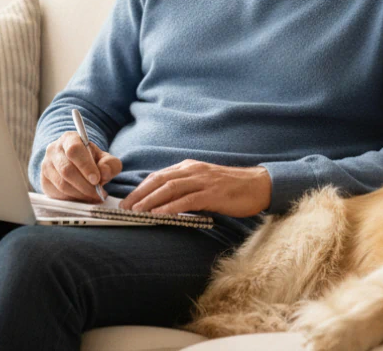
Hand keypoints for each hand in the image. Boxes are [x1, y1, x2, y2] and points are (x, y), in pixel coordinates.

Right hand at [40, 132, 121, 202]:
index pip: (74, 150)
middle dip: (85, 185)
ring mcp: (46, 165)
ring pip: (62, 184)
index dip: (85, 166)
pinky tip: (83, 198)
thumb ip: (110, 164)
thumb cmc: (91, 160)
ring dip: (80, 194)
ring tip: (93, 197)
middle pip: (67, 169)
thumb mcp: (105, 159)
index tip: (96, 179)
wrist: (76, 165)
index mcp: (69, 139)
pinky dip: (72, 199)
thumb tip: (104, 172)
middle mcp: (54, 149)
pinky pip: (57, 193)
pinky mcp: (44, 180)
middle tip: (98, 193)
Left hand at [119, 160, 271, 216]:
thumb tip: (164, 202)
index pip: (158, 176)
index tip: (127, 201)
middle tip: (123, 208)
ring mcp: (202, 180)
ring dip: (150, 201)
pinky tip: (159, 215)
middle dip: (139, 194)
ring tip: (136, 211)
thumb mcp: (204, 183)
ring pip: (169, 189)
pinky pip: (186, 200)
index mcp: (189, 167)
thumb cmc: (231, 187)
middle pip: (159, 180)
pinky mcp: (212, 193)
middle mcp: (192, 170)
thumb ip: (186, 189)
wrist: (258, 185)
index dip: (140, 188)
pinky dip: (170, 207)